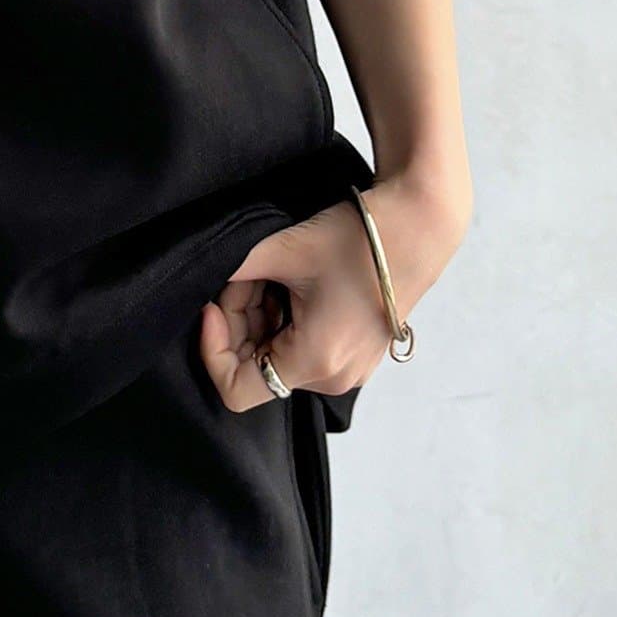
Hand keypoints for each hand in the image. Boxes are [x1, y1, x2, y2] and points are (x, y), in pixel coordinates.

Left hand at [197, 173, 468, 411]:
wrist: (417, 225)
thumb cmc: (356, 239)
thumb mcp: (281, 251)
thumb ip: (232, 271)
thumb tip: (199, 278)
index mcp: (314, 363)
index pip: (236, 390)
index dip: (212, 348)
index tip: (212, 305)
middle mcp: (333, 378)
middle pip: (255, 368)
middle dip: (238, 322)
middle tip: (245, 276)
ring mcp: (349, 368)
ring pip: (276, 355)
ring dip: (260, 317)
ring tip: (270, 273)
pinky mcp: (356, 352)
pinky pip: (301, 347)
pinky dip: (284, 319)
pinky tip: (289, 284)